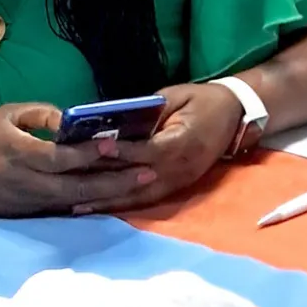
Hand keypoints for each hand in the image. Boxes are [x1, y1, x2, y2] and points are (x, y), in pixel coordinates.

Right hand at [0, 103, 157, 216]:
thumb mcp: (5, 115)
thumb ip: (41, 115)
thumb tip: (73, 120)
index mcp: (20, 154)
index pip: (62, 157)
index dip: (90, 154)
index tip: (116, 146)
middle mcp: (29, 182)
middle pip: (78, 187)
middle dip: (115, 181)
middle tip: (148, 172)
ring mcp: (31, 202)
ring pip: (77, 203)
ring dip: (110, 195)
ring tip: (139, 185)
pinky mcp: (31, 214)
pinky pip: (66, 210)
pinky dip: (92, 205)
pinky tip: (114, 199)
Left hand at [65, 81, 240, 214]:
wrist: (234, 115)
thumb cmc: (201, 101)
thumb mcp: (174, 98)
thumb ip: (146, 113)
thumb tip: (113, 124)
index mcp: (184, 142)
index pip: (150, 150)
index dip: (124, 150)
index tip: (98, 148)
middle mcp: (182, 168)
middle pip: (139, 179)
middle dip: (105, 182)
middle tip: (72, 184)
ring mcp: (180, 181)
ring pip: (140, 196)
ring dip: (109, 202)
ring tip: (77, 206)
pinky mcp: (177, 188)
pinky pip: (147, 200)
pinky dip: (122, 205)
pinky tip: (98, 208)